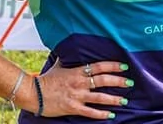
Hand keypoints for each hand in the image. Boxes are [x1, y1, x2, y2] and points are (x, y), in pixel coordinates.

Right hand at [13, 61, 133, 117]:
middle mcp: (79, 83)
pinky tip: (111, 115)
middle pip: (103, 80)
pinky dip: (101, 114)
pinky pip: (90, 112)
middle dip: (118, 81)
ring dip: (114, 99)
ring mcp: (77, 96)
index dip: (113, 66)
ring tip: (124, 101)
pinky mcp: (72, 107)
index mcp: (77, 71)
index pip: (99, 66)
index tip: (124, 66)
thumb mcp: (58, 65)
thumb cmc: (45, 79)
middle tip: (130, 82)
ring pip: (100, 97)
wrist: (32, 93)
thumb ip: (66, 58)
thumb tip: (68, 47)